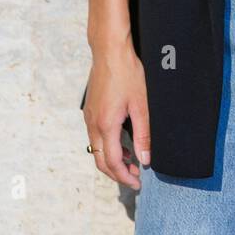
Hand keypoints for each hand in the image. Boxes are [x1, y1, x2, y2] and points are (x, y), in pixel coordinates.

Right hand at [83, 43, 150, 188]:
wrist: (110, 50)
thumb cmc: (127, 73)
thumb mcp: (141, 104)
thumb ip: (144, 134)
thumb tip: (145, 159)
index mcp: (106, 125)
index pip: (112, 163)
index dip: (125, 177)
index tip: (137, 184)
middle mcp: (93, 124)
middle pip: (101, 161)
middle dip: (117, 173)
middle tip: (135, 178)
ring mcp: (89, 117)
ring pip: (97, 149)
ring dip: (113, 160)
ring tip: (132, 160)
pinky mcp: (90, 110)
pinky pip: (96, 137)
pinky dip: (108, 147)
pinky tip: (123, 142)